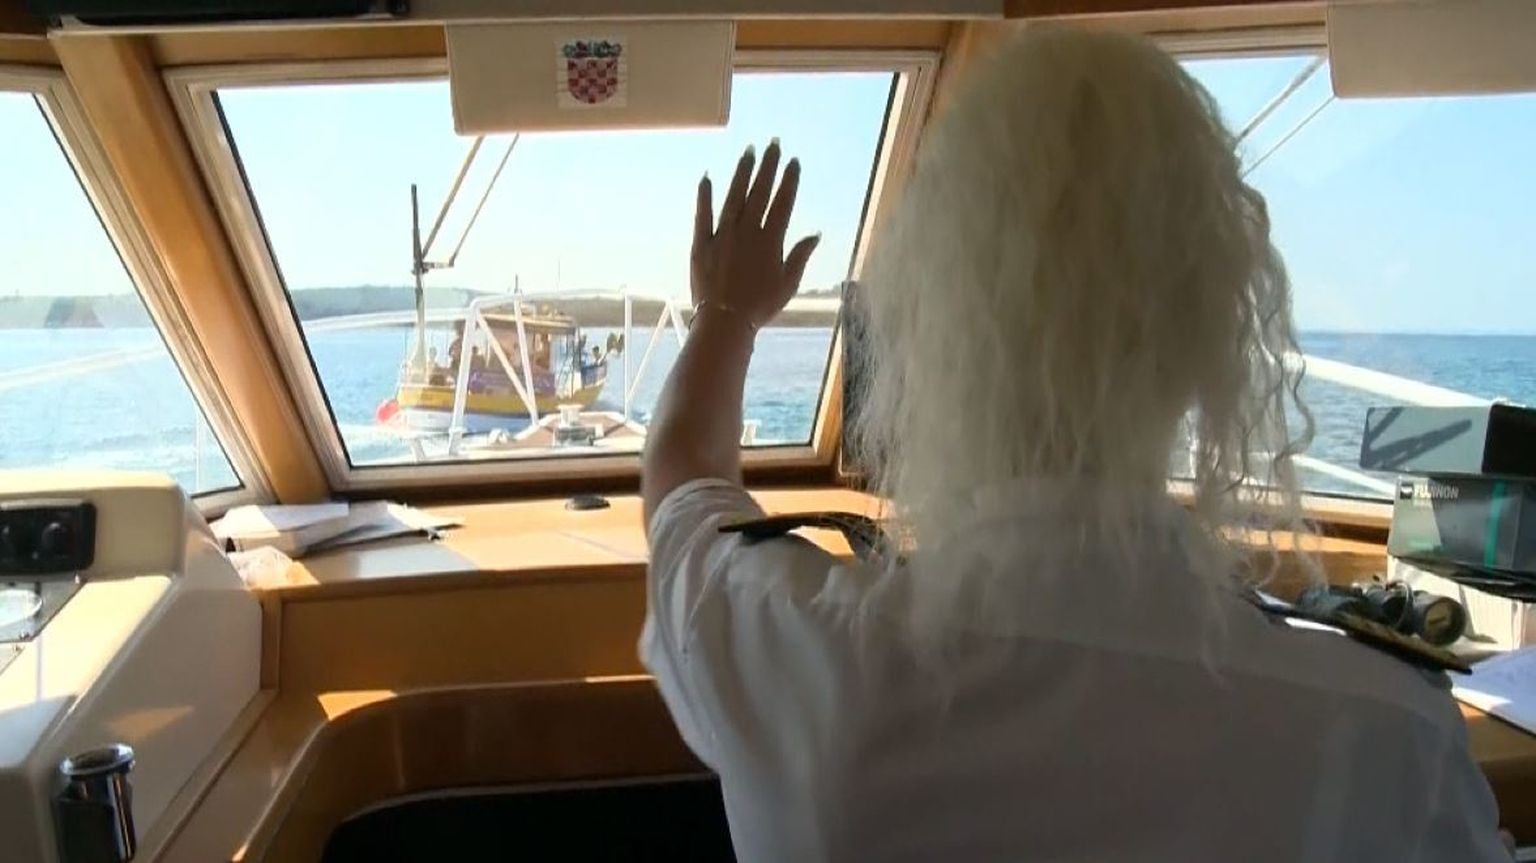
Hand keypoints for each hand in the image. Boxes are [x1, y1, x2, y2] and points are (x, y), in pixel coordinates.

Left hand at [691, 139, 819, 328]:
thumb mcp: (788, 283)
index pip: (783, 203)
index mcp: (770, 241)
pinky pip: (703, 215)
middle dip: (768, 166)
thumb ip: (800, 255)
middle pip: (759, 192)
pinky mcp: (701, 244)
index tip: (793, 161)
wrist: (725, 321)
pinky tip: (707, 177)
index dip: (789, 180)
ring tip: (748, 152)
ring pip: (734, 197)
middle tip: (773, 144)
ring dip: (741, 173)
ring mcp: (723, 235)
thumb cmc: (760, 306)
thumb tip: (816, 234)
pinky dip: (705, 196)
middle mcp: (747, 232)